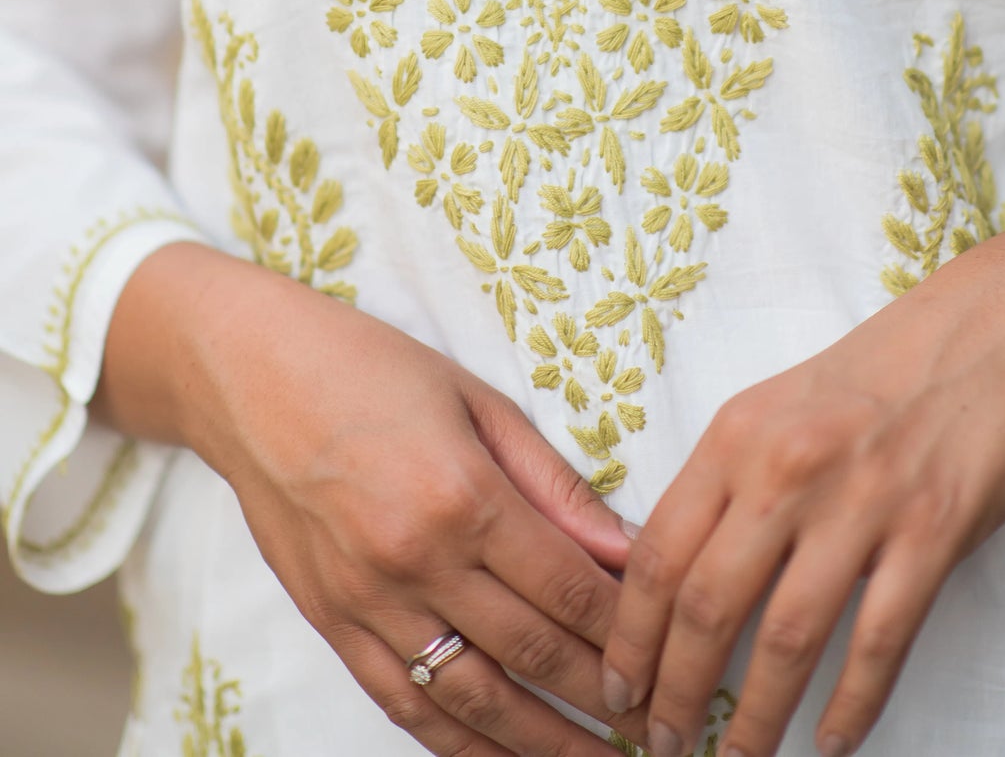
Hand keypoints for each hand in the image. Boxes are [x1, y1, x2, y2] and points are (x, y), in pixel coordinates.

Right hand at [99, 244, 649, 756]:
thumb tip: (624, 547)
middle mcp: (416, 561)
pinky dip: (457, 745)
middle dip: (602, 699)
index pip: (568, 588)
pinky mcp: (333, 624)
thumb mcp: (477, 401)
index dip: (626, 632)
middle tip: (658, 726)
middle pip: (532, 652)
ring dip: (540, 745)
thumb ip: (553, 483)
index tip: (671, 657)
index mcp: (463, 495)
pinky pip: (403, 704)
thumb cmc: (371, 368)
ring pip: (471, 701)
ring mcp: (368, 603)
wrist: (250, 378)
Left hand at [600, 210, 1004, 756]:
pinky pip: (880, 640)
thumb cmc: (876, 375)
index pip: (658, 554)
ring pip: (787, 637)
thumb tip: (671, 578)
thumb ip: (727, 482)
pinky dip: (852, 705)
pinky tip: (831, 743)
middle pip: (708, 606)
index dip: (630, 636)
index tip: (617, 690)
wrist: (989, 333)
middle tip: (662, 745)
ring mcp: (861, 502)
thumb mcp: (776, 405)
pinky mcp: (932, 532)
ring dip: (756, 718)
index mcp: (736, 436)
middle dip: (677, 691)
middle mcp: (786, 468)